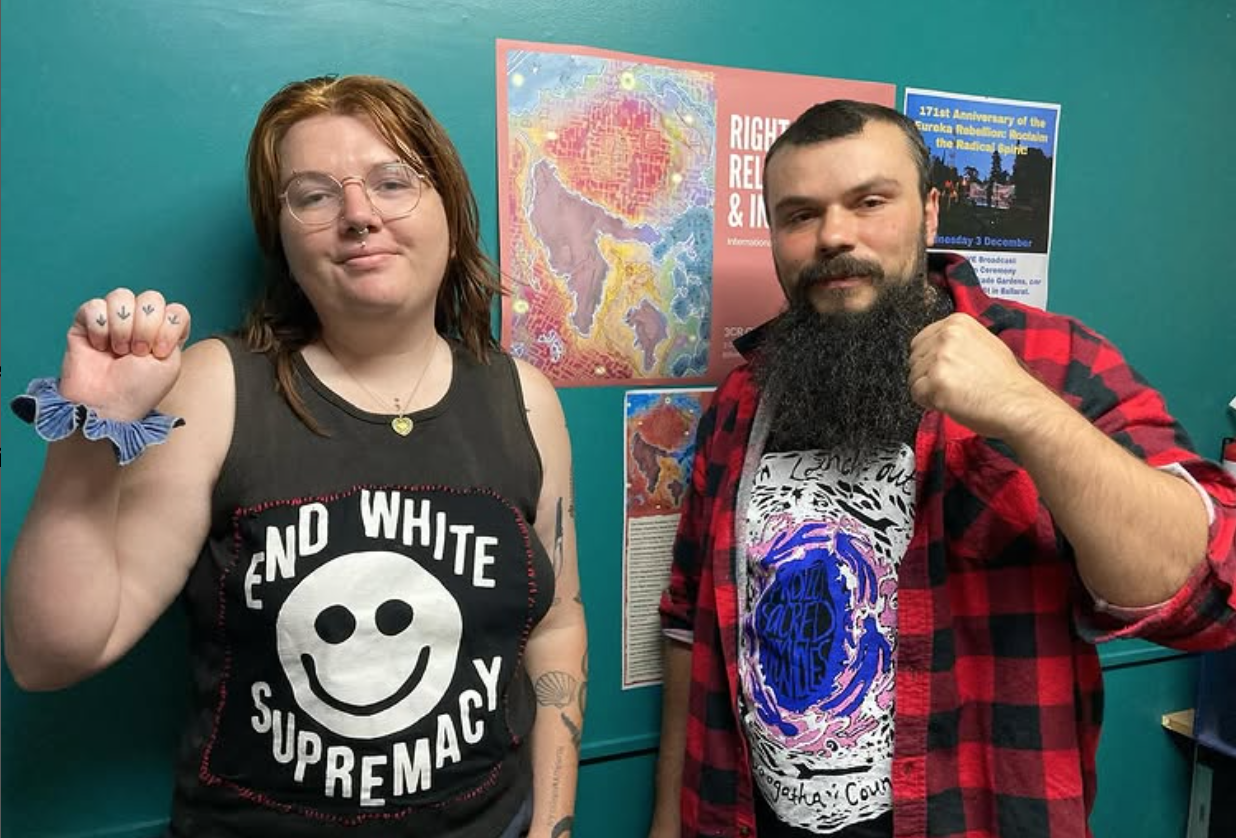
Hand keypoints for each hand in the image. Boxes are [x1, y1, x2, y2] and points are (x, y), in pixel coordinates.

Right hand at [60, 288, 191, 420]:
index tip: (158, 352)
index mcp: (164, 332)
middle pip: (151, 298)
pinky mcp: (86, 322)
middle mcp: (139, 322)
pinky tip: (99, 347)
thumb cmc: (138, 389)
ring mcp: (113, 320)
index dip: (169, 327)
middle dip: (146, 327)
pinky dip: (99, 329)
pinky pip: (94, 306)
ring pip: (121, 296)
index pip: (176, 310)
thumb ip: (174, 333)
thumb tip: (165, 313)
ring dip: (122, 327)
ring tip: (118, 351)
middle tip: (137, 352)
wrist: (106, 404)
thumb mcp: (170, 364)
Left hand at [908, 312, 1052, 438]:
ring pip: (913, 377)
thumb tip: (935, 348)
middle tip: (954, 385)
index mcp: (957, 322)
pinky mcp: (936, 382)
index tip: (946, 371)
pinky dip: (928, 403)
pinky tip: (951, 402)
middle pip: (914, 359)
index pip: (921, 341)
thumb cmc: (1005, 381)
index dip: (930, 361)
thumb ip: (957, 342)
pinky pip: (916, 394)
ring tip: (957, 393)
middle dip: (927, 375)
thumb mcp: (984, 344)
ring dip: (929, 390)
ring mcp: (940, 358)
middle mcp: (946, 336)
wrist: (1020, 404)